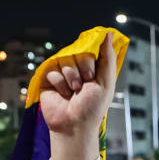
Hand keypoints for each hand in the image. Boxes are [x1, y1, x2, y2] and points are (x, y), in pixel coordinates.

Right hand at [40, 33, 117, 159]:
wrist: (75, 125)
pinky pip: (53, 70)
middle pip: (78, 52)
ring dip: (71, 78)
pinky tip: (63, 94)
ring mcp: (62, 73)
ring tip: (73, 92)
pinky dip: (59, 83)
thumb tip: (110, 34)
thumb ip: (107, 58)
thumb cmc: (93, 108)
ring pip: (65, 60)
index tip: (93, 76)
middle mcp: (77, 68)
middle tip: (84, 85)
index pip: (90, 50)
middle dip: (83, 70)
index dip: (91, 62)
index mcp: (92, 68)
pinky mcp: (48, 79)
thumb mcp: (106, 82)